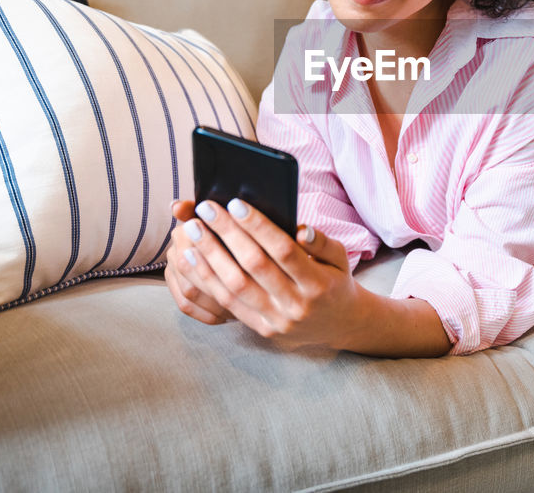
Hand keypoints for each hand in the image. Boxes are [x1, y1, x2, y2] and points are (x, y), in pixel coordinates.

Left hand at [172, 197, 360, 348]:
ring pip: (236, 286)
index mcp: (318, 283)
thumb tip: (300, 229)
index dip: (258, 227)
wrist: (340, 325)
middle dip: (227, 234)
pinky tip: (192, 258)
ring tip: (192, 230)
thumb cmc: (335, 281)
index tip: (236, 204)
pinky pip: (228, 304)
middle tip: (205, 209)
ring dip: (210, 256)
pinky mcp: (262, 330)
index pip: (283, 250)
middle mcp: (296, 304)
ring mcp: (277, 320)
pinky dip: (207, 279)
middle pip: (254, 265)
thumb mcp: (340, 258)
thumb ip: (322, 241)